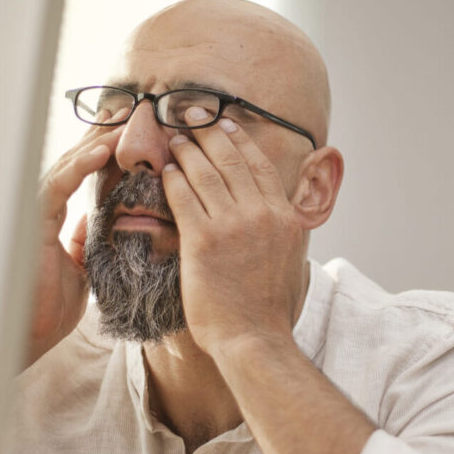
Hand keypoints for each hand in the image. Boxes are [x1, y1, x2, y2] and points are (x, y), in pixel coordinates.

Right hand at [25, 122, 121, 366]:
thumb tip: (92, 220)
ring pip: (66, 165)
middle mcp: (42, 208)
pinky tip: (102, 150)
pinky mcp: (31, 221)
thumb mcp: (80, 268)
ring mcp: (34, 212)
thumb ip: (83, 241)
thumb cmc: (50, 306)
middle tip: (131, 112)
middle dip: (102, 135)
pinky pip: (58, 185)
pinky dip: (80, 166)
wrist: (30, 335)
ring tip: (124, 122)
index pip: (81, 174)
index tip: (131, 132)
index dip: (103, 151)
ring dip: (96, 142)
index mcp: (55, 216)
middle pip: (74, 161)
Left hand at [161, 109, 305, 357]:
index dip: (239, 140)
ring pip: (206, 173)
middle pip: (231, 160)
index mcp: (283, 217)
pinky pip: (183, 198)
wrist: (255, 338)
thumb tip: (275, 216)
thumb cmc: (267, 308)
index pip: (259, 165)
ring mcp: (233, 226)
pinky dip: (173, 180)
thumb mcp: (289, 259)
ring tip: (174, 138)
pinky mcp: (203, 241)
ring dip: (187, 151)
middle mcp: (261, 214)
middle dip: (209, 132)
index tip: (224, 124)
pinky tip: (165, 171)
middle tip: (193, 114)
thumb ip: (280, 230)